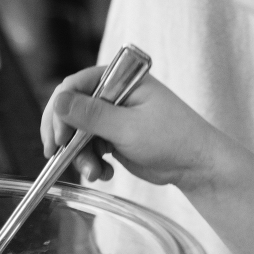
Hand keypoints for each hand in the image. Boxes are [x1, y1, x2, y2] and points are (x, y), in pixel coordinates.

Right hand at [41, 65, 217, 191]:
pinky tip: (104, 174)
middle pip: (72, 108)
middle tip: (56, 155)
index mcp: (121, 79)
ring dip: (80, 155)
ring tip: (94, 173)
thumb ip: (91, 115)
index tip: (57, 137)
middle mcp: (115, 93)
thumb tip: (57, 101)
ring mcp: (115, 116)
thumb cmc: (172, 138)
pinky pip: (90, 147)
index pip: (76, 84)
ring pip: (79, 132)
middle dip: (64, 134)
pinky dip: (92, 162)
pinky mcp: (115, 136)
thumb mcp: (128, 127)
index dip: (60, 109)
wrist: (197, 165)